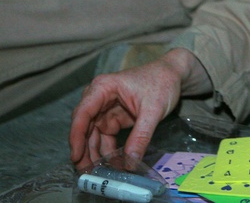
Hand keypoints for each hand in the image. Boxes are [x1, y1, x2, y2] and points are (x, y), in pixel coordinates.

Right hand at [68, 48, 208, 170]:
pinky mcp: (114, 118)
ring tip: (98, 174)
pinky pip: (105, 138)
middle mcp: (99, 98)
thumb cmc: (162, 83)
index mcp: (103, 88)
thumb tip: (130, 163)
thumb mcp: (153, 110)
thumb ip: (141, 136)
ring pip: (93, 135)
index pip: (82, 113)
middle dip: (83, 150)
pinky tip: (113, 165)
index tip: (76, 156)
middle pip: (84, 127)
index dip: (76, 136)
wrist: (174, 75)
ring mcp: (105, 109)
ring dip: (95, 154)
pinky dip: (107, 151)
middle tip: (86, 173)